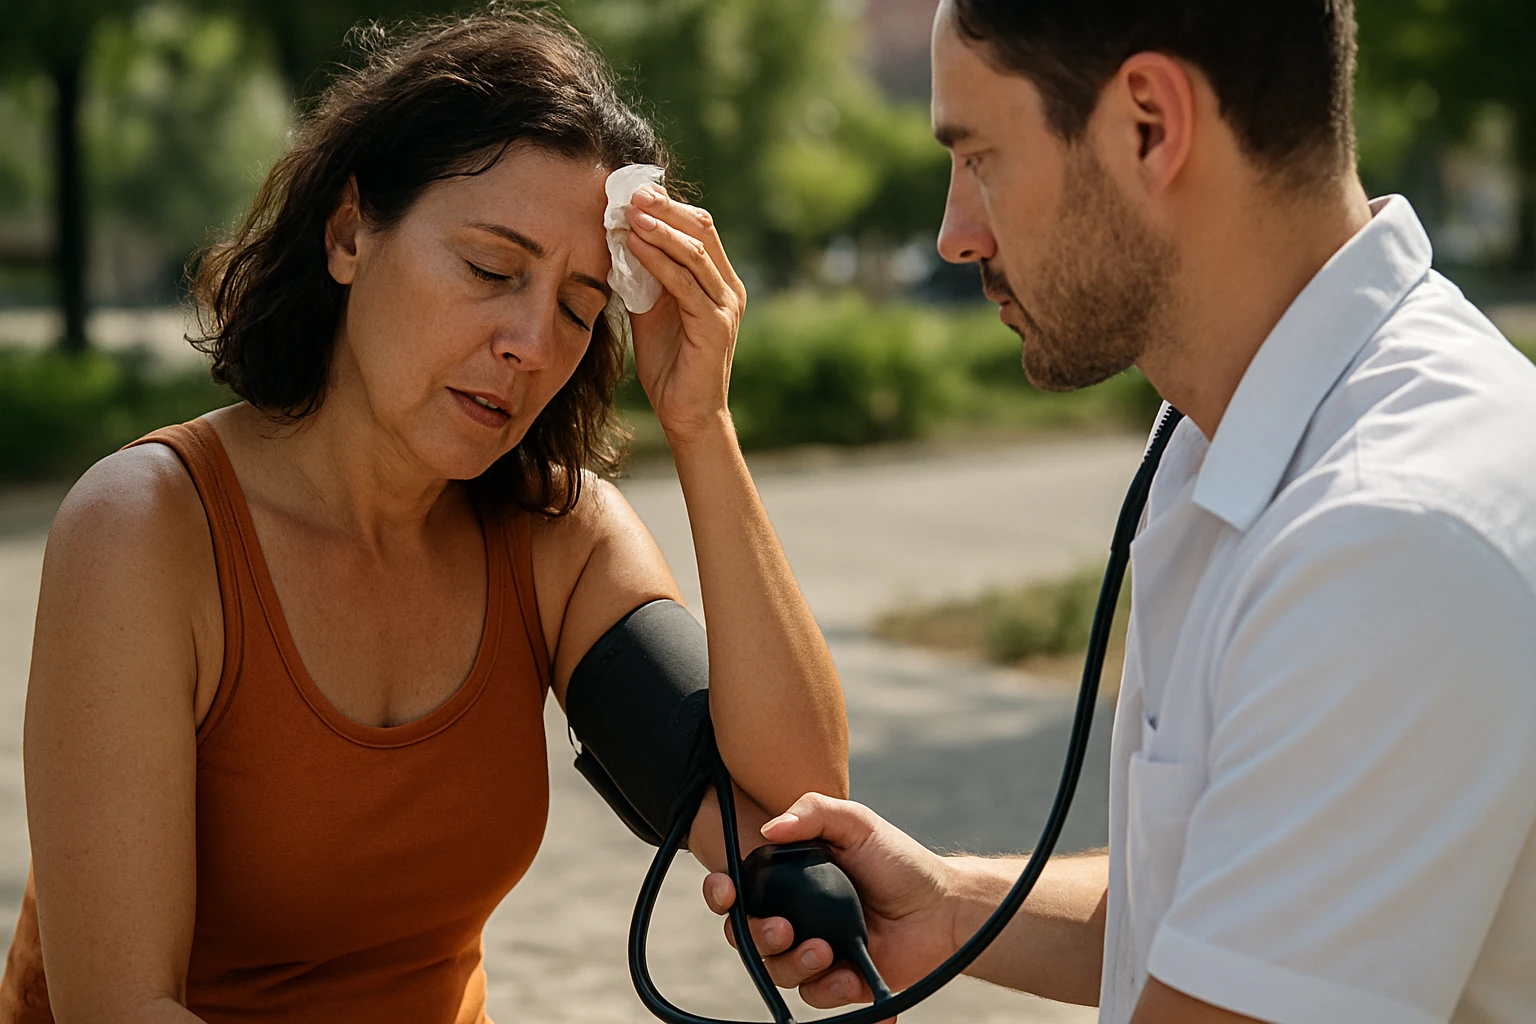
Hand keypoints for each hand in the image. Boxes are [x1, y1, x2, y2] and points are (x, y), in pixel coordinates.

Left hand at [624, 189, 746, 444]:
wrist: (686, 414)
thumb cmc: (669, 364)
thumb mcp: (651, 310)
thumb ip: (643, 277)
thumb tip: (619, 239)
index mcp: (717, 280)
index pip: (698, 228)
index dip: (667, 206)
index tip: (631, 189)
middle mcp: (728, 288)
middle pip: (701, 230)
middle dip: (664, 207)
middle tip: (630, 189)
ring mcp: (725, 305)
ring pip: (694, 251)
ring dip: (659, 227)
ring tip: (628, 210)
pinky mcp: (715, 325)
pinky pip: (685, 284)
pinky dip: (658, 260)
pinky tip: (633, 245)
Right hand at [701, 793, 958, 1010]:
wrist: (943, 909)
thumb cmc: (900, 862)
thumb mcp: (857, 823)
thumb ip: (812, 812)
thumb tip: (768, 829)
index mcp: (790, 878)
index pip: (741, 888)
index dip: (722, 892)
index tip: (727, 891)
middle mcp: (795, 914)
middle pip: (747, 935)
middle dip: (756, 935)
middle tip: (783, 929)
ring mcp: (813, 949)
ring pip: (776, 969)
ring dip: (793, 963)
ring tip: (826, 951)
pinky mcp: (836, 981)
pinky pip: (813, 995)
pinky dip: (827, 986)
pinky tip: (850, 973)